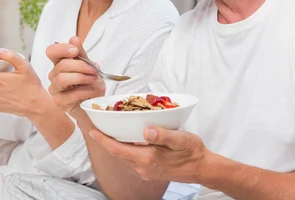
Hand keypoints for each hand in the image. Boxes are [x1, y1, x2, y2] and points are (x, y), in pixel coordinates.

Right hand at [46, 36, 105, 115]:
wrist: (96, 104)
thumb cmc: (90, 85)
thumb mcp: (89, 67)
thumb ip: (81, 54)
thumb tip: (73, 39)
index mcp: (60, 64)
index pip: (51, 51)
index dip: (61, 49)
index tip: (75, 51)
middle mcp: (54, 76)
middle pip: (61, 65)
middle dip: (81, 66)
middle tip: (94, 69)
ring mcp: (55, 89)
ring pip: (63, 79)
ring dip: (82, 77)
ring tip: (94, 79)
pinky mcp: (60, 102)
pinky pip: (72, 94)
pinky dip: (87, 90)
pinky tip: (96, 90)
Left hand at [90, 126, 209, 182]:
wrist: (202, 168)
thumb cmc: (192, 151)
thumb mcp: (180, 139)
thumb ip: (163, 135)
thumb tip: (146, 131)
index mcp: (148, 158)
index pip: (118, 149)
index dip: (103, 139)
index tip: (92, 130)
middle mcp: (143, 167)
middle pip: (118, 152)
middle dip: (107, 139)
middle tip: (99, 124)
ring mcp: (146, 171)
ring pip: (125, 155)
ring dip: (117, 143)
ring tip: (111, 128)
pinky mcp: (150, 170)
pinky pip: (133, 158)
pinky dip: (127, 147)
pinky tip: (129, 138)